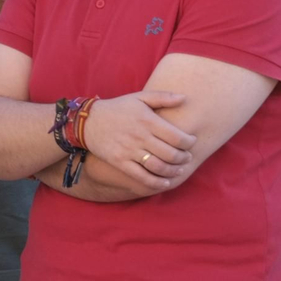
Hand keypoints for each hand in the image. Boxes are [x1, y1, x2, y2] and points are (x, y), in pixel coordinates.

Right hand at [81, 90, 196, 191]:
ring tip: (180, 169)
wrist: (87, 121)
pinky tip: (166, 182)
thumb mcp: (140, 97)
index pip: (177, 137)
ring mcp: (129, 151)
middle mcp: (140, 137)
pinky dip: (156, 182)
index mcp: (148, 121)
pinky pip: (141, 177)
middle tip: (188, 157)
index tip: (192, 142)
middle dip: (184, 158)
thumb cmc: (118, 108)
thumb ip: (163, 97)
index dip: (189, 142)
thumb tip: (185, 98)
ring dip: (173, 171)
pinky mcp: (120, 162)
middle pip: (170, 154)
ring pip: (158, 167)